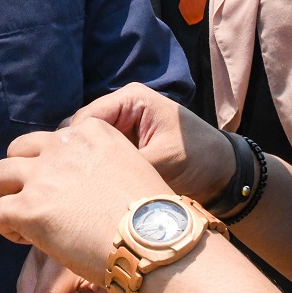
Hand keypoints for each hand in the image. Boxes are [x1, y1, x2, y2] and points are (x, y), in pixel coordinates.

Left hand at [0, 117, 168, 283]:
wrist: (153, 241)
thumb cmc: (151, 216)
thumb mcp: (132, 166)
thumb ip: (101, 162)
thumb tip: (83, 184)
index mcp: (91, 131)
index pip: (52, 139)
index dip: (52, 165)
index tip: (67, 191)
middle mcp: (62, 146)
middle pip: (18, 149)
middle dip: (22, 174)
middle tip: (38, 201)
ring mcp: (43, 176)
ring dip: (10, 196)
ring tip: (28, 220)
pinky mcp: (28, 207)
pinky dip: (7, 227)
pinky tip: (29, 240)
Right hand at [67, 84, 236, 205]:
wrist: (222, 173)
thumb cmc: (199, 158)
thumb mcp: (163, 160)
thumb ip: (126, 164)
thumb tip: (90, 179)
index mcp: (130, 99)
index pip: (85, 118)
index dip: (74, 145)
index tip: (69, 174)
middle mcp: (120, 109)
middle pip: (80, 131)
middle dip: (74, 156)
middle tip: (70, 186)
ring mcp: (119, 129)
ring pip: (84, 146)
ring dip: (82, 166)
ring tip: (77, 191)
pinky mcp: (121, 147)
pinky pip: (96, 157)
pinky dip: (92, 172)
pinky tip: (88, 192)